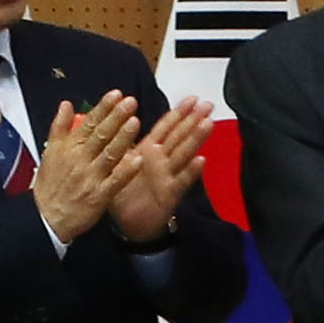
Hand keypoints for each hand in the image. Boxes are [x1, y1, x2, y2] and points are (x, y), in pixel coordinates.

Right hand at [28, 93, 143, 242]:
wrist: (46, 217)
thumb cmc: (51, 184)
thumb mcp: (49, 152)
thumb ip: (59, 127)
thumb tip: (65, 103)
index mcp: (69, 148)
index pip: (88, 123)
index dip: (103, 108)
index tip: (116, 94)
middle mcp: (79, 160)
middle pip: (100, 135)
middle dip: (116, 117)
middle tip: (130, 102)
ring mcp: (90, 178)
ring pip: (109, 154)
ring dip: (122, 138)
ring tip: (135, 121)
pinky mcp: (99, 196)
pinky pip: (115, 181)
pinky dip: (125, 170)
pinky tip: (138, 159)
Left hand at [105, 94, 216, 245]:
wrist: (128, 224)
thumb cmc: (123, 192)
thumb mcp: (116, 164)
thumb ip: (119, 143)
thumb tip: (115, 119)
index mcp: (148, 150)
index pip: (165, 127)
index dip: (178, 112)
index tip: (192, 98)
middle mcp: (161, 160)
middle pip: (179, 136)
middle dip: (193, 120)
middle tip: (208, 104)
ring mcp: (168, 175)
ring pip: (184, 153)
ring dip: (196, 138)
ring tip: (208, 123)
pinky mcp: (170, 194)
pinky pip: (181, 180)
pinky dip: (191, 171)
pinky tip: (201, 160)